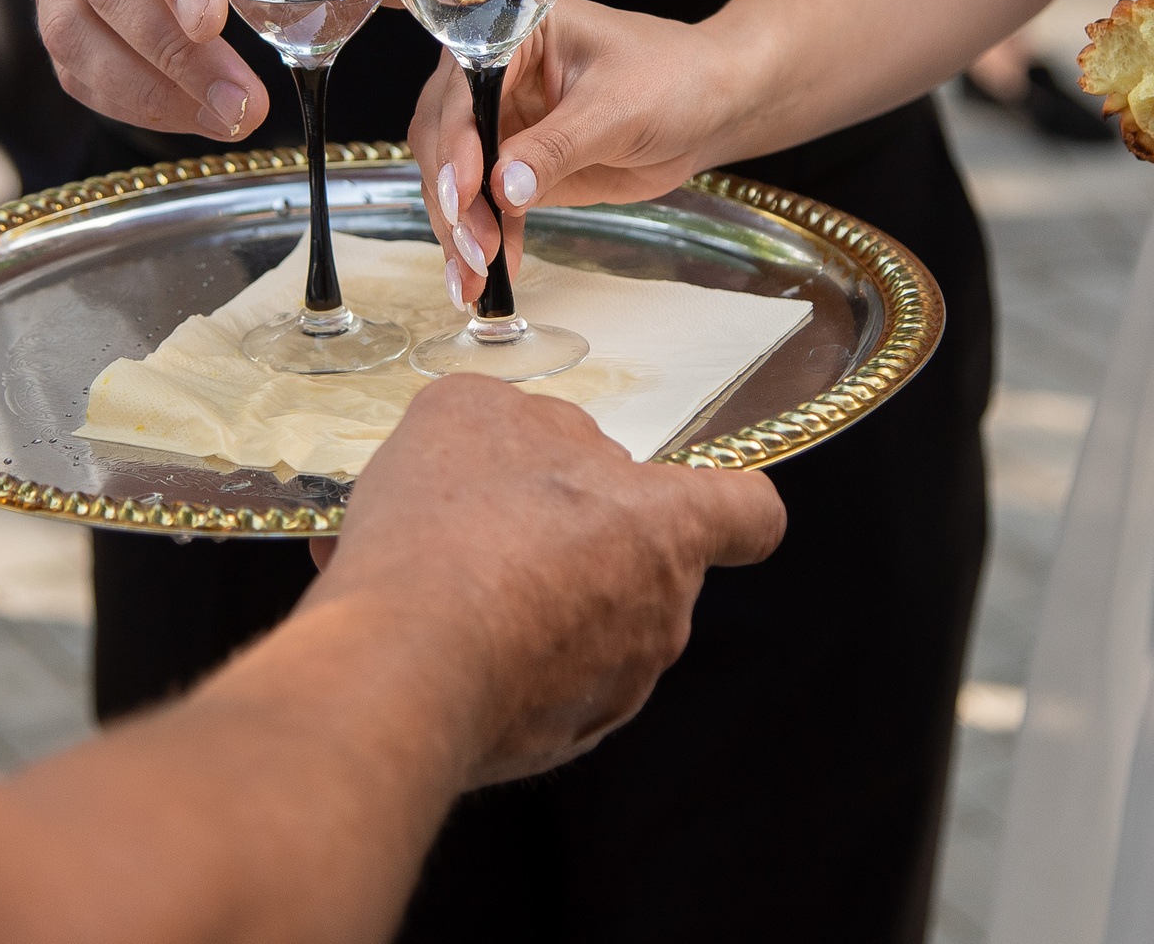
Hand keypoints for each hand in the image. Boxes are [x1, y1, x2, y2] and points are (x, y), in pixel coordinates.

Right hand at [304, 375, 784, 785]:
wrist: (407, 660)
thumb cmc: (453, 528)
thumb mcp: (470, 412)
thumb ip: (525, 422)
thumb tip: (535, 444)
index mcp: (664, 523)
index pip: (746, 513)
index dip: (725, 504)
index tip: (697, 502)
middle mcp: (660, 614)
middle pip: (643, 567)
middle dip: (576, 545)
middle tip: (491, 525)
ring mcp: (615, 687)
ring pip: (584, 629)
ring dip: (526, 602)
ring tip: (437, 577)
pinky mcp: (557, 741)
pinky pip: (539, 688)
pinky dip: (496, 661)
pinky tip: (430, 635)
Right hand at [408, 0, 739, 302]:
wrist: (709, 108)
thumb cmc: (672, 80)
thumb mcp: (617, 109)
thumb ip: (557, 147)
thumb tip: (500, 189)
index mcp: (514, 35)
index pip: (466, 88)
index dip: (459, 142)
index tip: (466, 192)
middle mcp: (494, 76)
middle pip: (446, 137)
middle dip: (454, 196)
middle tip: (475, 247)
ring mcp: (502, 123)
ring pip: (456, 179)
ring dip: (460, 230)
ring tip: (474, 280)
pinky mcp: (516, 168)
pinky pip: (487, 206)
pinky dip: (485, 241)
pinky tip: (485, 280)